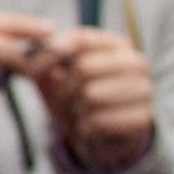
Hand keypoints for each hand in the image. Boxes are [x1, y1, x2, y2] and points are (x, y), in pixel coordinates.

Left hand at [21, 25, 154, 172]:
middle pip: (84, 68)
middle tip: (61, 100)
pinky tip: (89, 128)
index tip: (32, 70)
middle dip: (63, 88)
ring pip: (91, 96)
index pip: (81, 38)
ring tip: (77, 114)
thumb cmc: (76, 97)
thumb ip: (44, 60)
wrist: (101, 134)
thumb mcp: (56, 74)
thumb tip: (29, 55)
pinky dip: (85, 128)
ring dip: (74, 110)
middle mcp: (136, 62)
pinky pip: (98, 121)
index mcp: (117, 44)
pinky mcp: (142, 118)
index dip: (52, 53)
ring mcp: (144, 90)